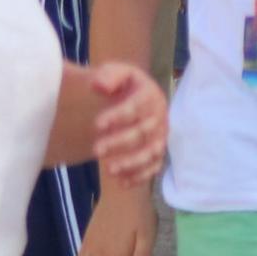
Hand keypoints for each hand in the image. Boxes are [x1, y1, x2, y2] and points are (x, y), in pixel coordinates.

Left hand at [81, 61, 164, 182]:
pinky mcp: (158, 153)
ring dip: (131, 163)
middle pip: (142, 133)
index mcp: (150, 95)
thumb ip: (108, 76)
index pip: (135, 107)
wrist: (132, 98)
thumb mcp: (115, 73)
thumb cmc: (122, 86)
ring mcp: (160, 137)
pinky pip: (153, 168)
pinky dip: (140, 176)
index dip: (117, 117)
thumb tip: (99, 85)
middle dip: (119, 143)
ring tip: (109, 170)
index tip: (97, 125)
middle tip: (96, 150)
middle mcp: (159, 117)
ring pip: (151, 153)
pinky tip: (122, 183)